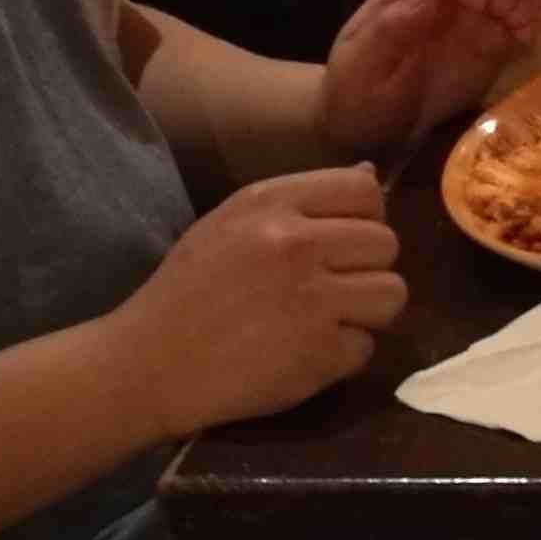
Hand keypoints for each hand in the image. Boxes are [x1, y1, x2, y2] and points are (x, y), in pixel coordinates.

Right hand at [112, 166, 405, 435]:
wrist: (147, 365)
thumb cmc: (189, 290)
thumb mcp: (232, 223)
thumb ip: (301, 201)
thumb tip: (369, 174)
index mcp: (271, 204)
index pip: (365, 190)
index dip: (364, 217)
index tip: (342, 243)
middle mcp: (297, 244)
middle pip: (386, 243)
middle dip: (366, 268)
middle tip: (330, 289)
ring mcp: (312, 301)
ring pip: (392, 293)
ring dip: (366, 312)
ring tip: (326, 321)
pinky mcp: (319, 354)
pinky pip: (366, 346)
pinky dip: (341, 356)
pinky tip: (303, 354)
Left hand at [319, 0, 540, 158]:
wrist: (377, 132)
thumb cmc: (360, 95)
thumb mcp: (362, 67)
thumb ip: (390, 31)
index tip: (476, 2)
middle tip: (506, 11)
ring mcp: (482, 6)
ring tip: (520, 25)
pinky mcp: (503, 34)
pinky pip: (536, 2)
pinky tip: (525, 42)